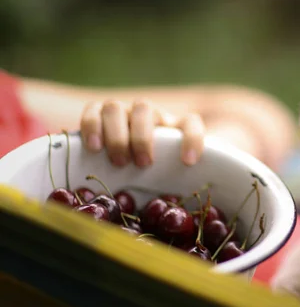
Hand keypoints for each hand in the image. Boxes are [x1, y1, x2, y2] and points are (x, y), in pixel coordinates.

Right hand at [80, 99, 203, 167]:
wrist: (125, 170)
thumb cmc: (154, 175)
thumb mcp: (170, 175)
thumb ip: (181, 178)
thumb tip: (202, 198)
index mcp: (172, 128)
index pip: (190, 122)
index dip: (192, 138)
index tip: (188, 162)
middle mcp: (146, 116)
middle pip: (144, 108)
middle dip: (141, 138)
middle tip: (143, 164)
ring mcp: (121, 113)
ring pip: (114, 108)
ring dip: (116, 136)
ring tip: (119, 162)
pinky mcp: (97, 115)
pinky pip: (92, 110)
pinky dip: (91, 126)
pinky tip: (94, 148)